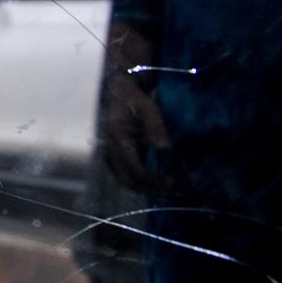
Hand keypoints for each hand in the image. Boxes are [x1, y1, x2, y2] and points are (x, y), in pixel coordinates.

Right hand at [98, 74, 171, 193]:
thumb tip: (166, 149)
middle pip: (128, 180)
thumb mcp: (148, 108)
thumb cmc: (133, 100)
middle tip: (171, 188)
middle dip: (149, 188)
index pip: (135, 169)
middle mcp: (110, 149)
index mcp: (118, 138)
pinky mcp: (113, 155)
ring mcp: (109, 153)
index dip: (153, 179)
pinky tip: (153, 179)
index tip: (172, 181)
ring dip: (144, 187)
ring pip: (124, 180)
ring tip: (164, 186)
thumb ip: (155, 128)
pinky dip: (138, 181)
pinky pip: (123, 174)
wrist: (117, 93)